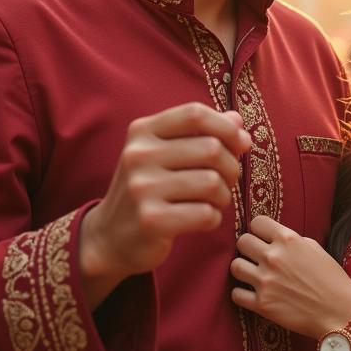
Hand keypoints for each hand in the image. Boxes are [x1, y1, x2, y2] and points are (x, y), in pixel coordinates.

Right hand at [80, 103, 251, 307]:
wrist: (110, 237)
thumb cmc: (149, 189)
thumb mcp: (166, 153)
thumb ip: (201, 133)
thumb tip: (237, 121)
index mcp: (143, 131)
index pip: (194, 113)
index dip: (226, 126)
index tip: (240, 143)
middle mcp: (138, 155)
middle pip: (211, 149)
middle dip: (231, 167)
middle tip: (226, 181)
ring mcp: (142, 188)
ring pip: (212, 183)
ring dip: (224, 196)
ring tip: (213, 201)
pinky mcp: (151, 220)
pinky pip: (206, 214)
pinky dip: (214, 218)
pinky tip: (203, 220)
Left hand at [230, 215, 350, 338]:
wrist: (340, 310)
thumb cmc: (332, 278)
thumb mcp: (314, 248)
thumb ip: (291, 241)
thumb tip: (273, 239)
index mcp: (287, 239)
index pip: (256, 222)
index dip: (258, 230)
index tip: (262, 237)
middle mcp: (273, 257)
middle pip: (242, 242)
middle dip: (248, 248)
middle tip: (255, 257)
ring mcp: (265, 281)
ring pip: (235, 266)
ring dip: (243, 269)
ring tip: (252, 275)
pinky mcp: (261, 304)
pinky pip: (236, 294)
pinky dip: (242, 294)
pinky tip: (252, 294)